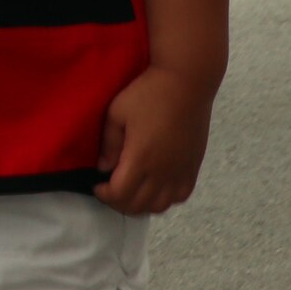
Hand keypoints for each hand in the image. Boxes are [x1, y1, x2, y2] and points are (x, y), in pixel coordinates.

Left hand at [94, 65, 217, 214]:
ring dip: (142, 204)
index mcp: (141, 158)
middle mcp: (163, 171)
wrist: (186, 83)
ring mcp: (181, 171)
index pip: (121, 194)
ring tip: (130, 190)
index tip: (97, 185)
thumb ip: (109, 145)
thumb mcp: (116, 114)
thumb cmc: (147, 94)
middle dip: (119, 203)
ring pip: (161, 206)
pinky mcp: (194, 166)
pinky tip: (154, 187)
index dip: (105, 195)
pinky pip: (181, 196)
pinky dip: (165, 199)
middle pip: (140, 205)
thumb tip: (103, 167)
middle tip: (109, 190)